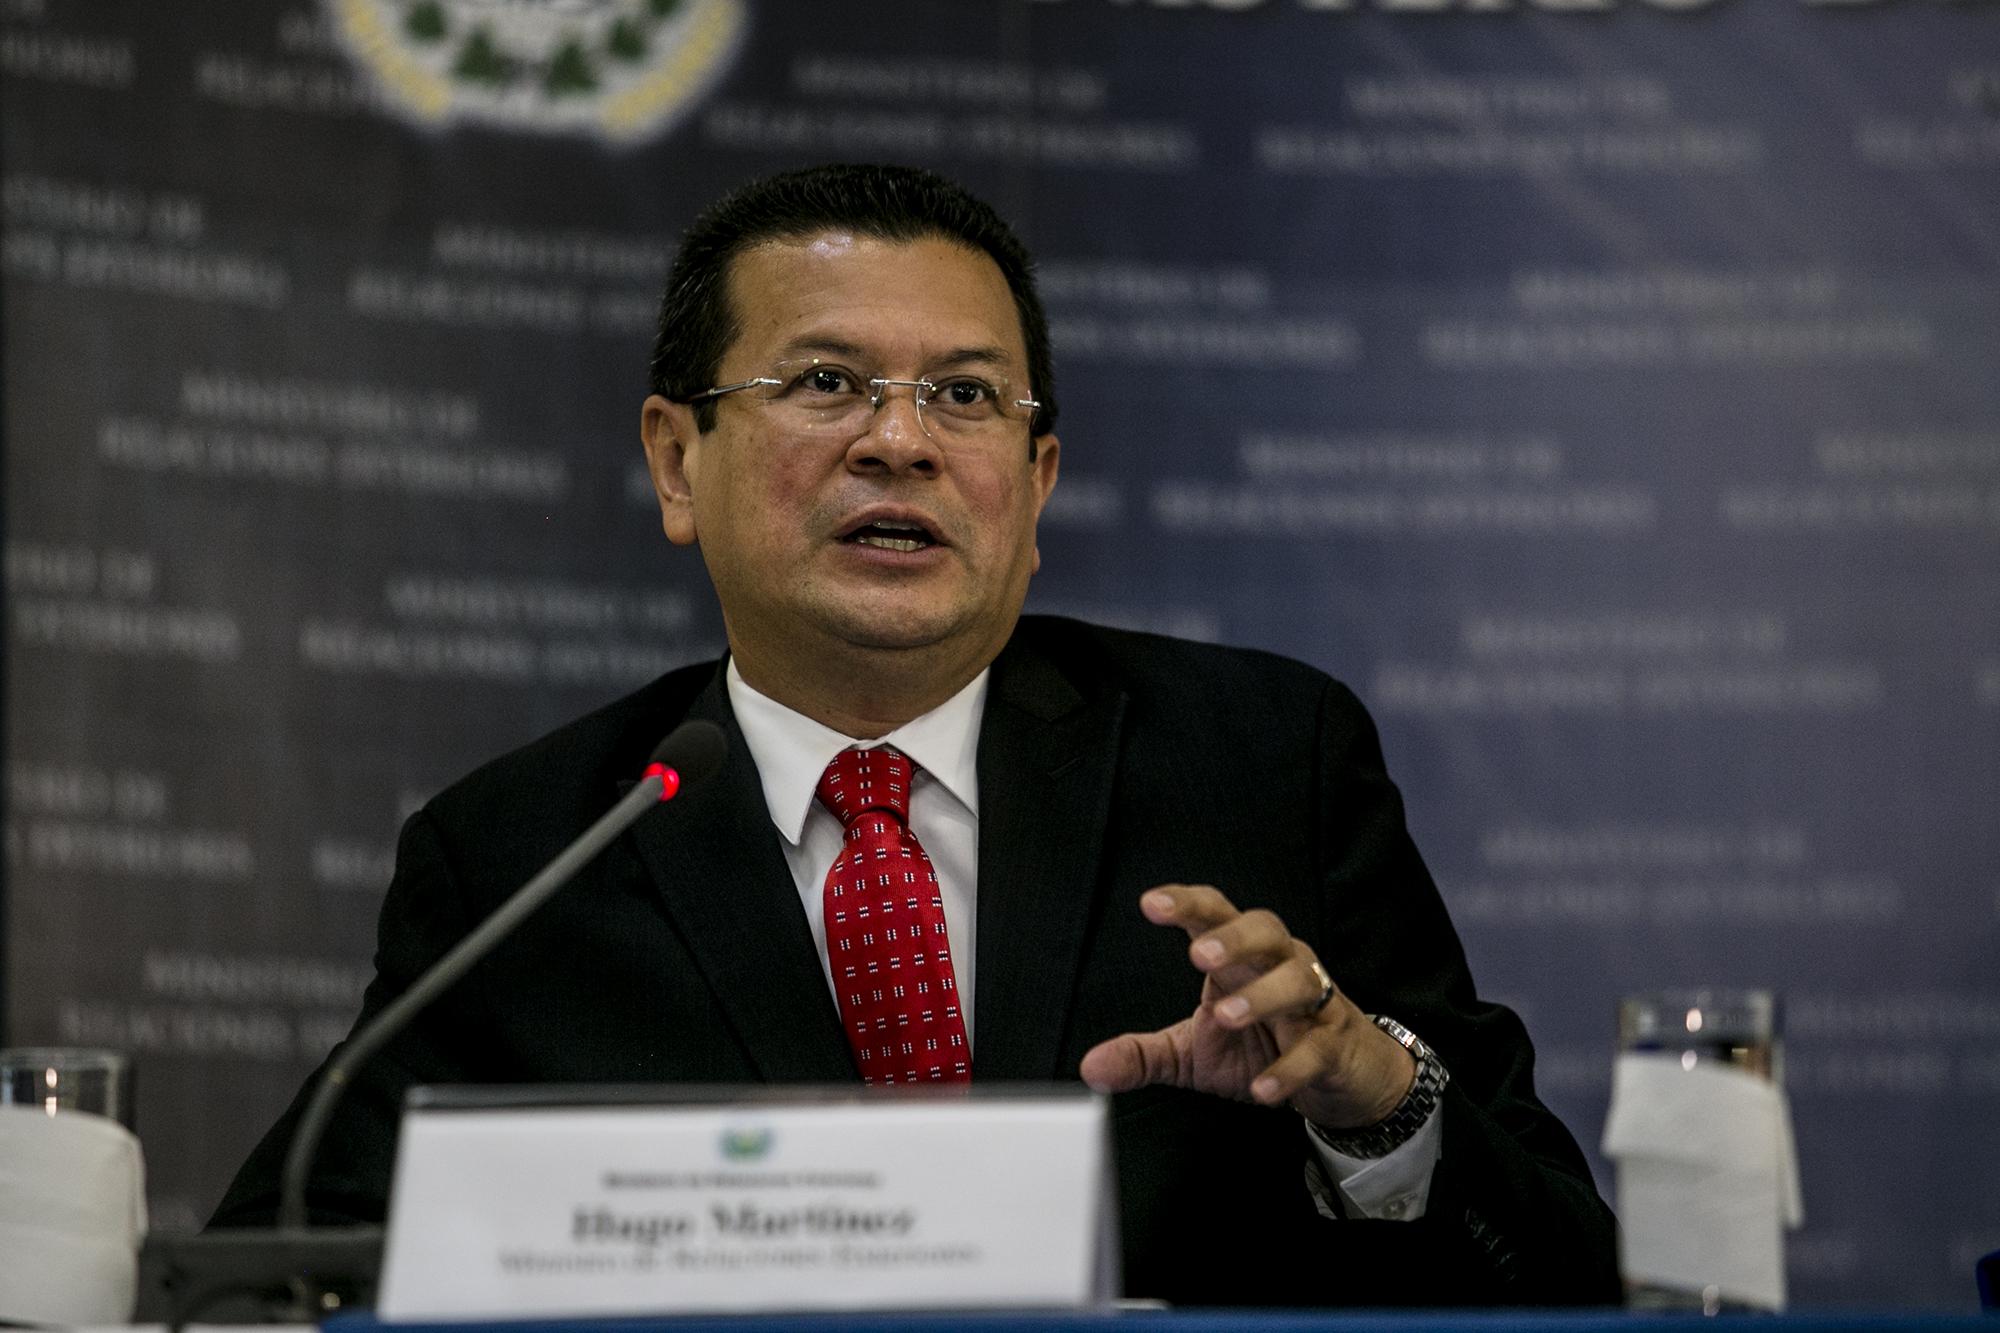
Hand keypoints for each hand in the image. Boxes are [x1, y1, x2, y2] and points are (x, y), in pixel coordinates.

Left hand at [1079, 884, 1416, 1131]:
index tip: (1150, 904)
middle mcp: (1278, 967)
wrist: (1339, 1077)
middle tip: (1197, 954)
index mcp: (1240, 960)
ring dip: (1263, 995)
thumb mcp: (1194, 1053)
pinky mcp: (1334, 1046)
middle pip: (1265, 929)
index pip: (1215, 915)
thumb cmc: (1264, 1046)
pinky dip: (1290, 1067)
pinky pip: (1316, 1049)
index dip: (1187, 905)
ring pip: (1299, 980)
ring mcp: (1312, 1005)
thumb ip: (1143, 1054)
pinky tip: (1263, 1087)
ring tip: (1227, 1017)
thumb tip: (1091, 1066)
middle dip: (1232, 937)